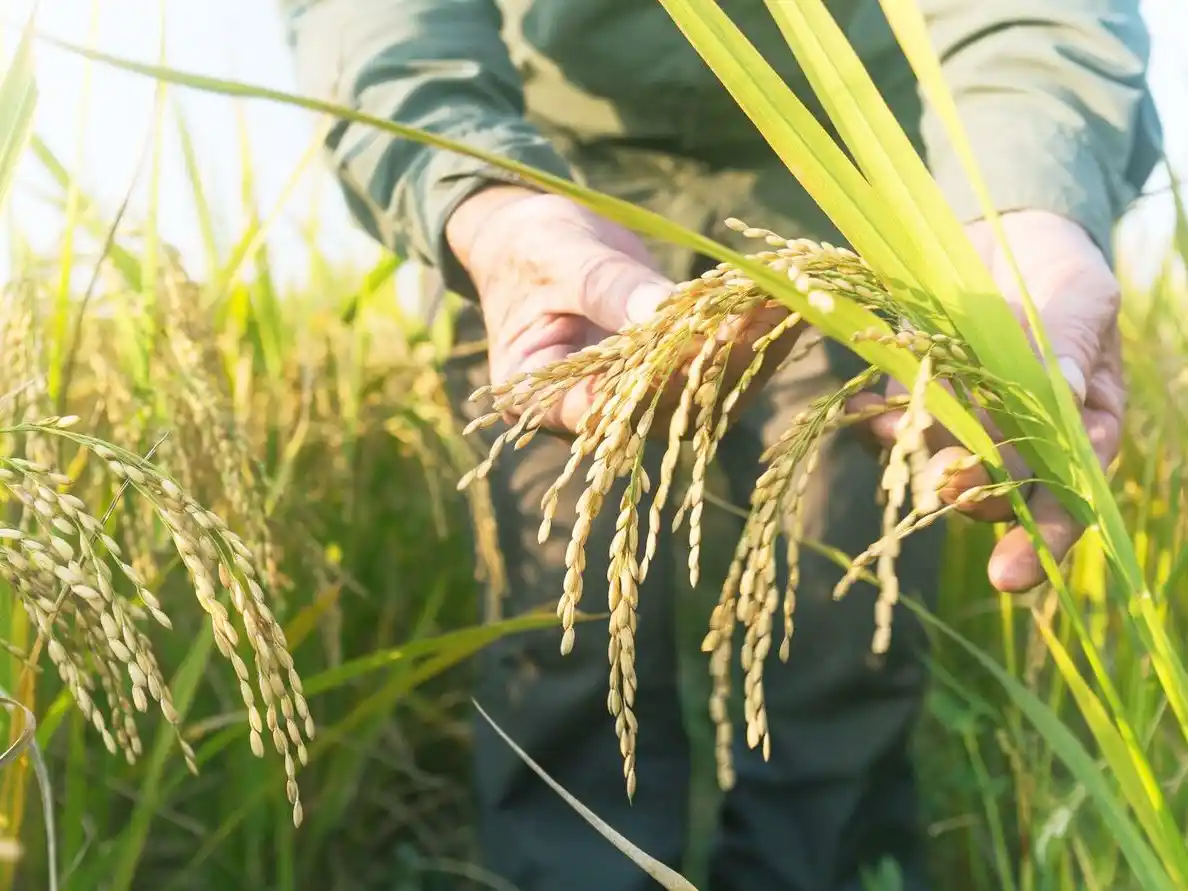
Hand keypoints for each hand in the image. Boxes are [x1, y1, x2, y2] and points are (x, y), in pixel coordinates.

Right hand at [446, 186, 803, 433]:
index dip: (661, 378)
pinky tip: (786, 301)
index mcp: (542, 399)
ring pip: (702, 395)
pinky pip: (714, 369)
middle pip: (665, 405)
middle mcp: (593, 414)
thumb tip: (663, 314)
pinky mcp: (669, 377)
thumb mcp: (559, 258)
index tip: (711, 336)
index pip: (606, 408)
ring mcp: (635, 400)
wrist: (532, 239)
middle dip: (723, 358)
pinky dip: (750, 336)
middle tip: (773, 312)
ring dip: (751, 350)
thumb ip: (608, 289)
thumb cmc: (530, 247)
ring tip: (794, 301)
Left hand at [850, 210, 1123, 592]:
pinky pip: (896, 430)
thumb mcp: (1079, 298)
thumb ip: (1070, 343)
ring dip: (918, 463)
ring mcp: (966, 424)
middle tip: (948, 486)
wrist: (1004, 235)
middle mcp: (1022, 440)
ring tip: (898, 442)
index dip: (1043, 538)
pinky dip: (879, 427)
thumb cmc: (1061, 272)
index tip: (1008, 575)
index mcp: (1080, 428)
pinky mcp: (918, 400)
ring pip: (942, 466)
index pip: (1070, 496)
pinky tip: (866, 413)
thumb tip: (1060, 386)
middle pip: (1000, 493)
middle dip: (973, 497)